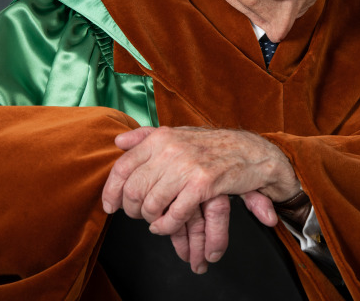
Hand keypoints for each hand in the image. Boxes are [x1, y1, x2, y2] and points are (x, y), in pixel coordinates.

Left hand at [101, 126, 299, 269]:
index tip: (110, 206)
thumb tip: (118, 140)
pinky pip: (173, 215)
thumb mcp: (177, 133)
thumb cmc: (211, 145)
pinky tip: (167, 226)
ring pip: (151, 205)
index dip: (111, 191)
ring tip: (155, 221)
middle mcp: (170, 149)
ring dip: (150, 220)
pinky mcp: (202, 185)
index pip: (123, 166)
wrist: (250, 151)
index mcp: (160, 137)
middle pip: (133, 189)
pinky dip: (166, 226)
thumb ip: (146, 136)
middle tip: (138, 216)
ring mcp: (186, 167)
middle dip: (132, 210)